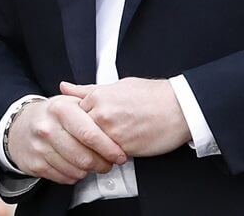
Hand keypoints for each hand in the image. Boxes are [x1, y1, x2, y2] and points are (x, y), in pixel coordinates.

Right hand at [6, 94, 126, 184]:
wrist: (20, 126)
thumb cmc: (52, 115)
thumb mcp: (70, 102)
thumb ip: (94, 108)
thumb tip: (117, 119)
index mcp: (61, 109)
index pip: (90, 134)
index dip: (109, 148)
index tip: (120, 155)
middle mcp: (48, 128)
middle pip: (84, 157)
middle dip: (102, 164)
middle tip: (109, 163)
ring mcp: (40, 148)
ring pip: (75, 170)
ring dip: (89, 171)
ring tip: (94, 164)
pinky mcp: (35, 164)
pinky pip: (64, 178)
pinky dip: (75, 176)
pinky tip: (77, 166)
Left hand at [60, 78, 191, 156]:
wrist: (178, 107)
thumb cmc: (152, 95)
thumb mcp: (118, 85)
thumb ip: (88, 90)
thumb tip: (65, 87)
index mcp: (98, 97)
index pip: (72, 115)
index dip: (78, 124)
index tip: (83, 126)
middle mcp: (101, 114)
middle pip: (78, 134)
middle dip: (83, 139)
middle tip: (92, 140)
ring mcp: (111, 132)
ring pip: (91, 148)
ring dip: (95, 150)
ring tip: (106, 146)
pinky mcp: (123, 149)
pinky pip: (107, 157)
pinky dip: (109, 157)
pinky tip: (117, 151)